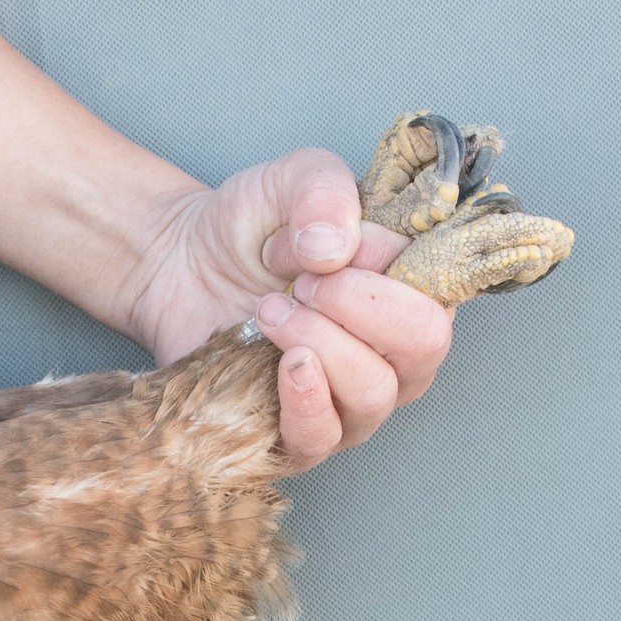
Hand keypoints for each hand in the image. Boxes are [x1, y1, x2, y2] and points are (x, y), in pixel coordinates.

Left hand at [128, 148, 454, 471]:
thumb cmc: (250, 229)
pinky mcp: (300, 436)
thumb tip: (333, 250)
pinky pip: (323, 438)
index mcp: (413, 290)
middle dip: (357, 304)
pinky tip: (285, 363)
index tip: (331, 245)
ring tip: (270, 309)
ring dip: (319, 341)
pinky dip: (306, 400)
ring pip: (374, 392)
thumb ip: (323, 193)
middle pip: (424, 344)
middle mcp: (397, 352)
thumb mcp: (289, 181)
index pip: (443, 287)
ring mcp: (353, 401)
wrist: (178, 265)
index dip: (386, 262)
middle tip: (301, 282)